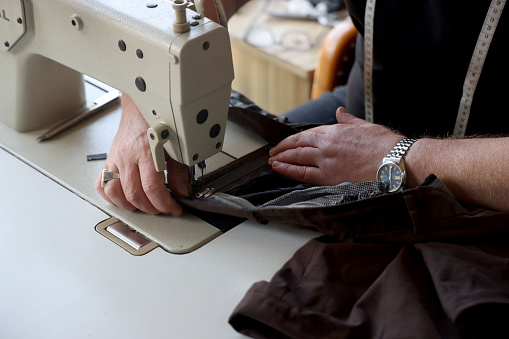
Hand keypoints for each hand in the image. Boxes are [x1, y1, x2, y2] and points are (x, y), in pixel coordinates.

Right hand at [95, 94, 188, 215]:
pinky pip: (101, 183)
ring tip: (145, 205)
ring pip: (115, 193)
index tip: (173, 208)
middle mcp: (128, 156)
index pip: (152, 188)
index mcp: (146, 151)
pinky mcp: (109, 159)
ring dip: (131, 205)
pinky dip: (111, 196)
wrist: (141, 104)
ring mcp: (115, 158)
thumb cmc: (158, 121)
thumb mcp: (176, 146)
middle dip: (151, 208)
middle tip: (162, 208)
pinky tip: (124, 197)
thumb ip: (179, 171)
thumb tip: (182, 191)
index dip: (164, 204)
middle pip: (134, 194)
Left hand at [268, 107, 403, 184]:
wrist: (395, 161)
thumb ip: (349, 120)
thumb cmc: (386, 146)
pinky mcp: (328, 176)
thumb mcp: (366, 126)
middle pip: (299, 144)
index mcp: (337, 130)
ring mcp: (326, 160)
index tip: (290, 141)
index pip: (310, 133)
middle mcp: (328, 144)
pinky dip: (288, 170)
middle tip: (274, 150)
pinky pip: (303, 173)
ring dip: (282, 157)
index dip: (297, 138)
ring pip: (297, 157)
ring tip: (272, 159)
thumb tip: (341, 112)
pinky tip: (279, 169)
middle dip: (284, 147)